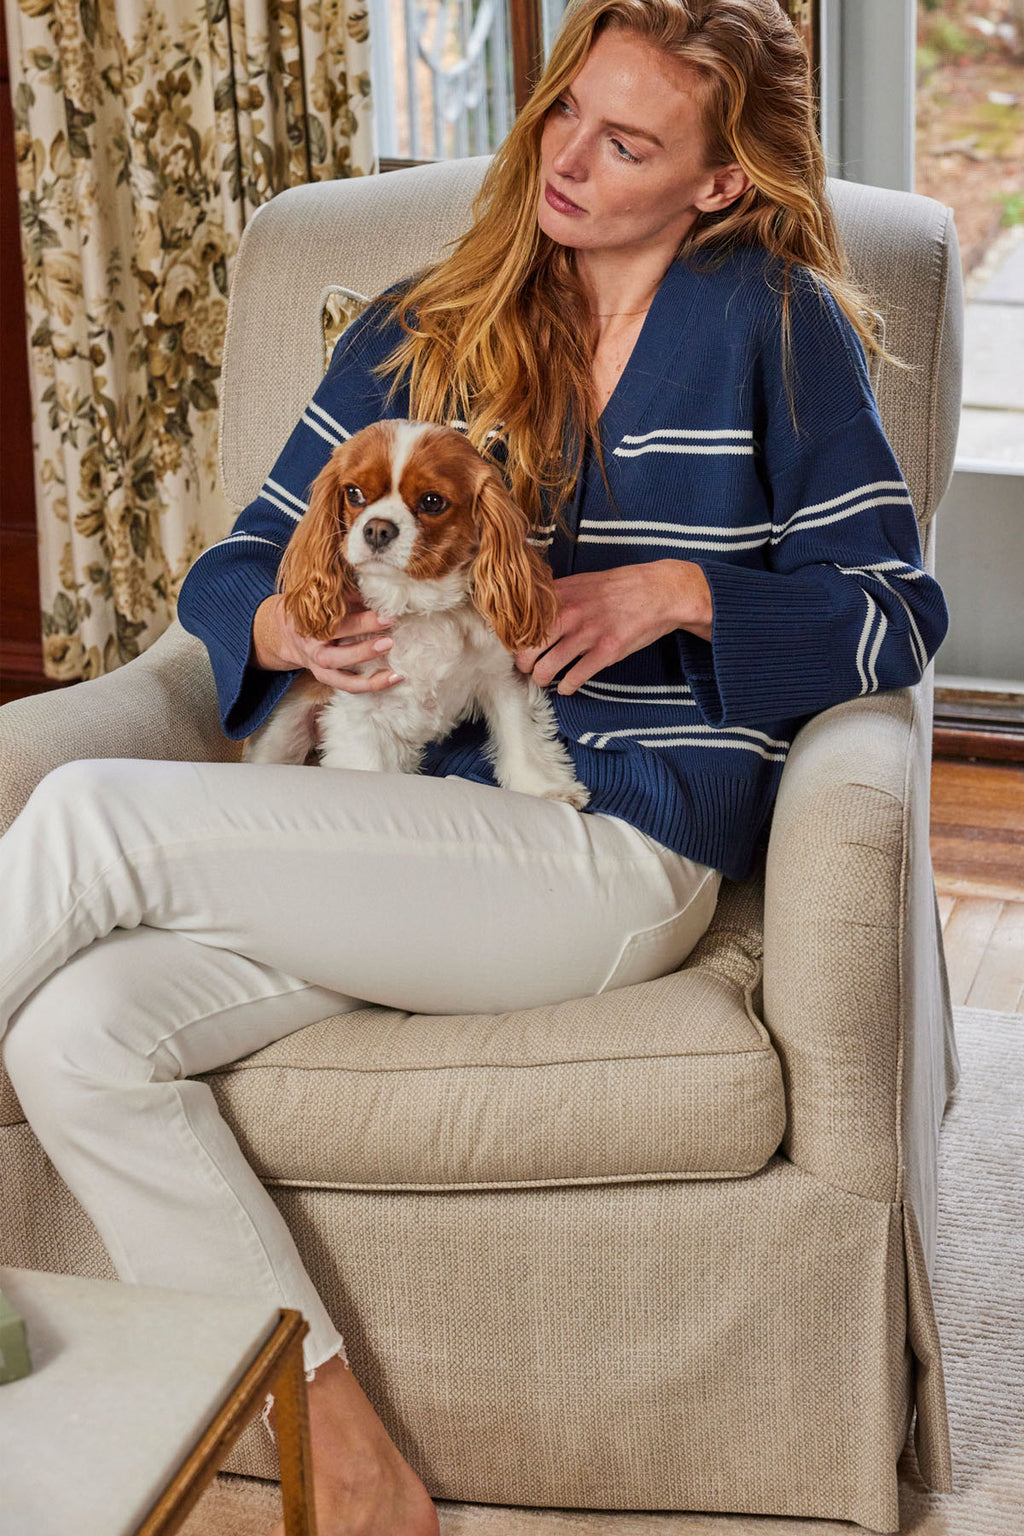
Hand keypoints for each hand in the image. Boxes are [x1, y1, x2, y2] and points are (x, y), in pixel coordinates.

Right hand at [251, 592, 404, 692]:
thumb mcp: (324, 599)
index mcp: (312, 626)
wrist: (286, 633)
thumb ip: (349, 596)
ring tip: (396, 673)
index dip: (362, 621)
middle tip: (389, 642)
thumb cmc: (314, 610)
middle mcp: (314, 650)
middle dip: (363, 651)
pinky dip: (371, 685)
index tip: (387, 615)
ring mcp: (320, 668)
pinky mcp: (327, 679)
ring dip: (370, 679)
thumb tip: (380, 591)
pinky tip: (394, 678)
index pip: (337, 626)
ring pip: (343, 679)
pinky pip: (349, 686)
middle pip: (337, 656)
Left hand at [513, 561, 712, 693]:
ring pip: (546, 668)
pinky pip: (575, 678)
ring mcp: (587, 634)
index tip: (515, 647)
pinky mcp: (606, 652)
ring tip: (544, 679)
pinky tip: (567, 686)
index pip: (521, 623)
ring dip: (541, 679)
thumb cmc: (620, 587)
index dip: (514, 640)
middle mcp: (569, 614)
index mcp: (560, 595)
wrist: (658, 591)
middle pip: (527, 649)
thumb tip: (531, 608)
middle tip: (526, 668)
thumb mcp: (582, 581)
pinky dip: (567, 687)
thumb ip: (556, 595)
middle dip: (523, 665)